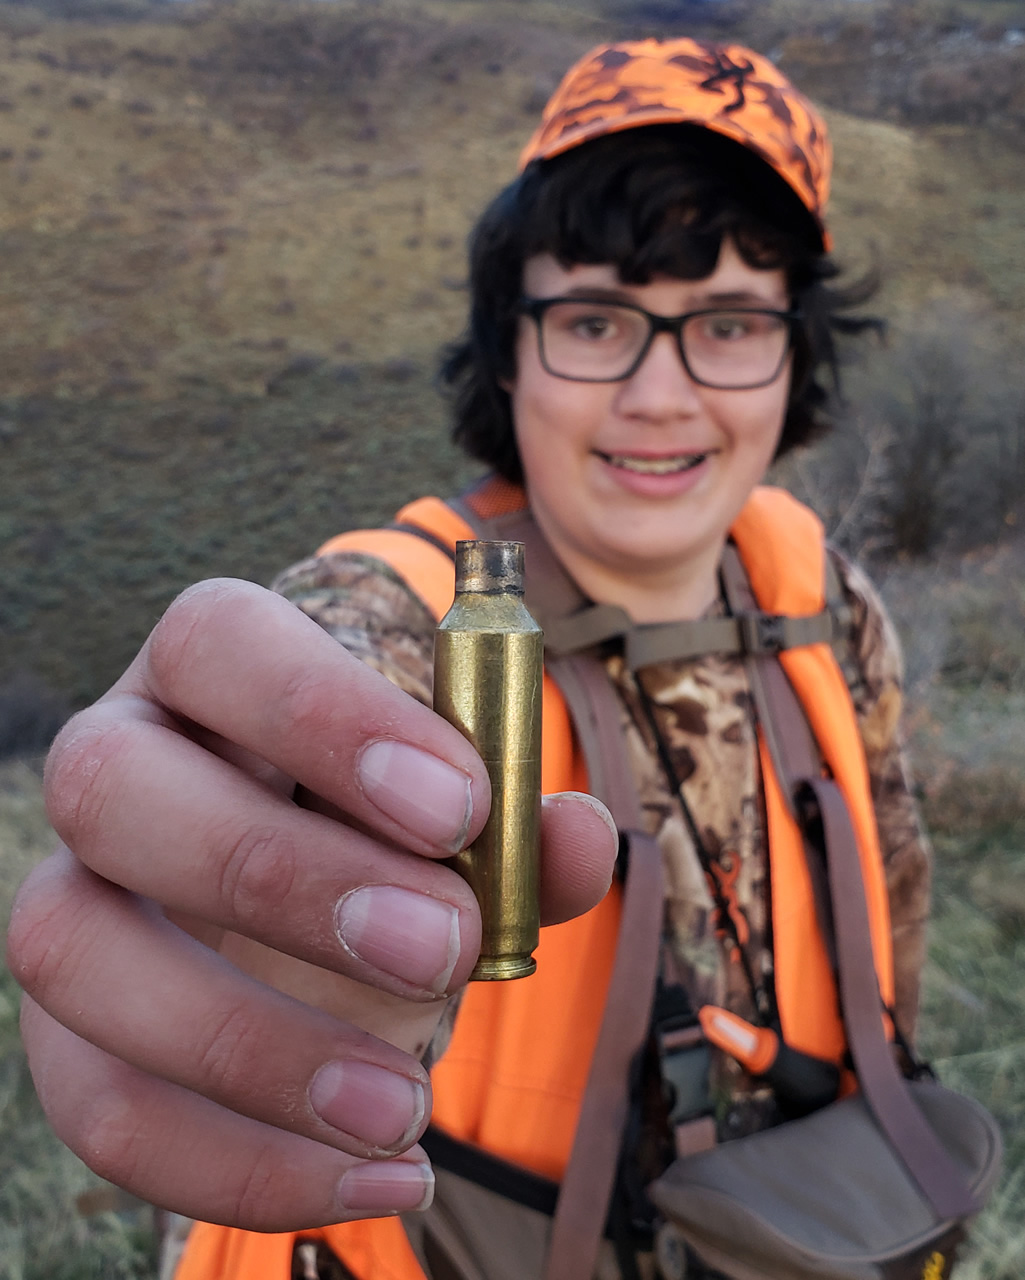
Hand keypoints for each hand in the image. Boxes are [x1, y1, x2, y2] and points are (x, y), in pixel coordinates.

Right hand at [6, 579, 616, 1231]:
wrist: (316, 917)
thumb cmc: (390, 837)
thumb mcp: (461, 820)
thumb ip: (519, 829)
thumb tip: (573, 840)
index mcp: (212, 677)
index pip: (216, 639)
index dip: (322, 711)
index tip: (459, 807)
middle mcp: (118, 768)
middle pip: (109, 782)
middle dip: (277, 872)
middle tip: (440, 946)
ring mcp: (76, 898)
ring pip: (67, 947)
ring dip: (243, 1044)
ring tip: (402, 1103)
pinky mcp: (71, 1032)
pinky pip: (98, 1105)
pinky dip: (237, 1163)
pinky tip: (373, 1178)